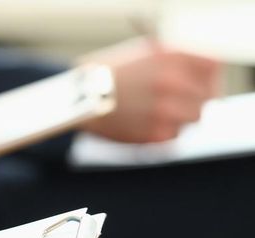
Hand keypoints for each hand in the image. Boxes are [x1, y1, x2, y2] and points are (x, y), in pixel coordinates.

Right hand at [79, 38, 220, 142]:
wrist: (75, 97)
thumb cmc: (107, 74)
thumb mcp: (143, 54)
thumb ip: (176, 62)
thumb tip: (199, 79)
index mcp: (171, 57)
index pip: (211, 67)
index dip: (207, 76)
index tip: (201, 83)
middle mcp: (173, 83)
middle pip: (206, 96)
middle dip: (194, 99)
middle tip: (179, 103)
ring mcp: (166, 110)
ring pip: (194, 118)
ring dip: (180, 117)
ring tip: (157, 114)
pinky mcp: (156, 134)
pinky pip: (174, 136)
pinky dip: (163, 132)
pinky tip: (144, 124)